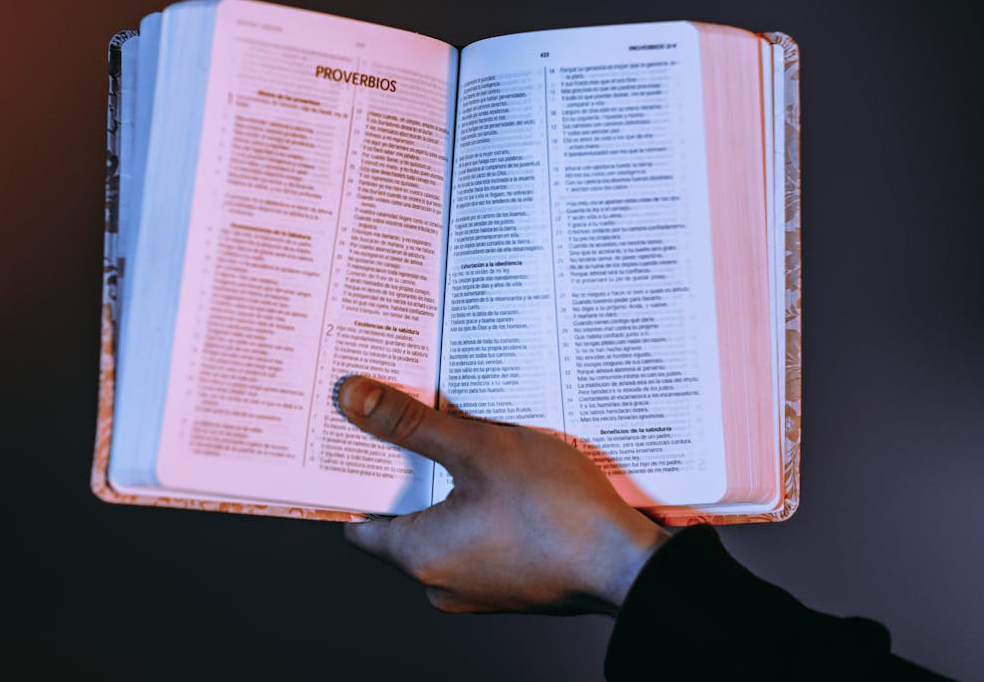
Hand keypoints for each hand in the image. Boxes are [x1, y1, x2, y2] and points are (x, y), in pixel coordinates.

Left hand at [334, 376, 669, 614]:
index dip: (356, 475)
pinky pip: (479, 533)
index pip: (359, 520)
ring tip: (464, 432)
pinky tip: (504, 466)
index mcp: (420, 558)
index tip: (356, 437)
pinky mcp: (512, 578)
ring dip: (452, 480)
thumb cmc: (557, 512)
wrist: (631, 565)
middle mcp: (441, 582)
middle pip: (405, 517)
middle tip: (412, 417)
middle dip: (410, 466)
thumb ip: (411, 424)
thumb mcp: (478, 449)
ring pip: (447, 521)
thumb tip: (352, 400)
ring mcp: (479, 585)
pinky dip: (483, 501)